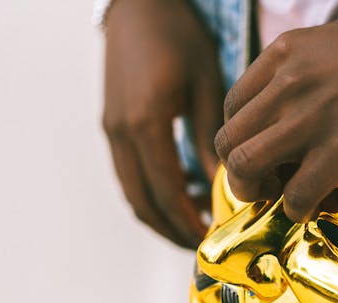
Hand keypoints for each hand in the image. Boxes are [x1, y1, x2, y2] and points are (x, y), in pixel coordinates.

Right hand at [102, 0, 223, 247]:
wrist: (138, 4)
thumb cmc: (178, 36)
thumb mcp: (207, 85)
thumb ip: (213, 138)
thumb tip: (226, 183)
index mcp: (146, 124)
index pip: (166, 192)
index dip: (188, 221)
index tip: (211, 238)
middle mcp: (121, 133)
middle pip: (142, 202)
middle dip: (171, 229)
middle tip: (202, 243)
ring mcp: (111, 130)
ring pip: (131, 192)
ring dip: (159, 215)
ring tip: (193, 224)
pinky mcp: (112, 125)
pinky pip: (128, 174)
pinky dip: (151, 193)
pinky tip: (179, 193)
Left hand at [214, 11, 337, 222]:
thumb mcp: (335, 44)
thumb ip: (304, 71)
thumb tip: (295, 112)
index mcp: (284, 54)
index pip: (233, 106)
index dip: (240, 139)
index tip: (261, 153)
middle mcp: (287, 84)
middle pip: (229, 140)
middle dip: (237, 171)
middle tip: (262, 184)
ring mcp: (310, 118)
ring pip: (246, 167)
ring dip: (255, 193)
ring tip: (278, 198)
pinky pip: (295, 195)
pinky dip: (297, 210)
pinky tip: (312, 208)